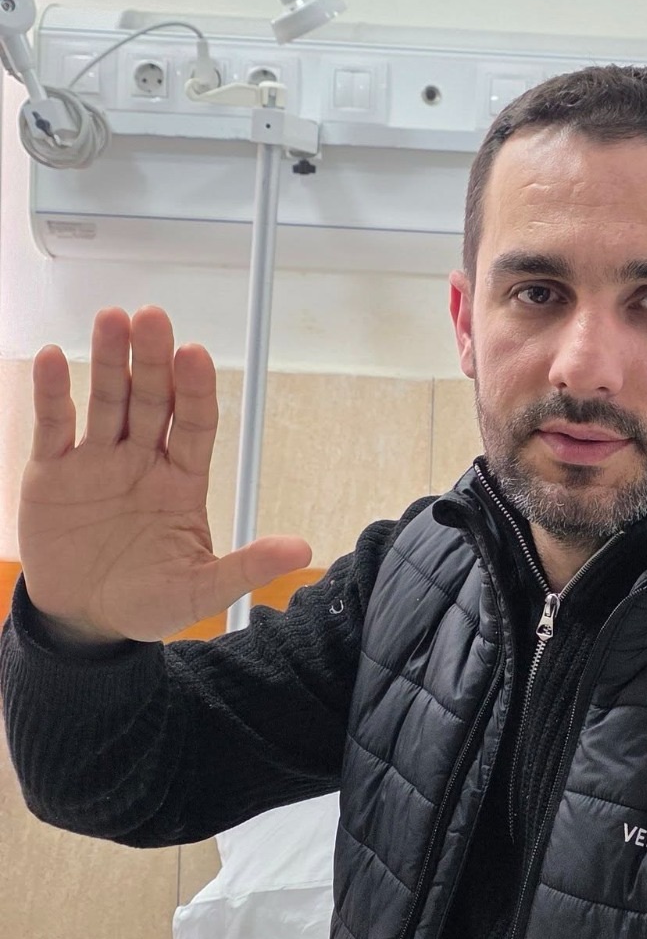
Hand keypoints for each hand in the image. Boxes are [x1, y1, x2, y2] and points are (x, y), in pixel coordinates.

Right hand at [18, 305, 311, 642]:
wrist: (84, 621)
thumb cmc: (148, 602)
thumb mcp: (200, 591)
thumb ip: (246, 568)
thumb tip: (302, 551)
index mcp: (182, 481)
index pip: (193, 425)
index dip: (194, 390)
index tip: (196, 354)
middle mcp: (142, 460)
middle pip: (150, 399)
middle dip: (153, 359)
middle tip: (152, 317)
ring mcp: (97, 461)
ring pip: (106, 400)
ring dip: (108, 360)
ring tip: (111, 319)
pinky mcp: (52, 471)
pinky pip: (54, 425)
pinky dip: (52, 392)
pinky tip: (54, 357)